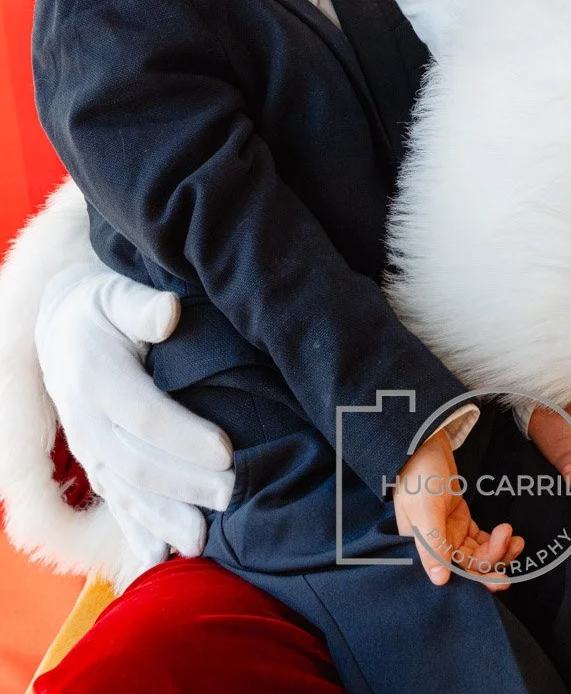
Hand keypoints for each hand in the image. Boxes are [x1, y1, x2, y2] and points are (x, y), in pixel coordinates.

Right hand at [36, 259, 234, 572]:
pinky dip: (138, 533)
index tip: (227, 451)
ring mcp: (89, 449)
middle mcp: (87, 420)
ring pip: (126, 493)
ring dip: (165, 519)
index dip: (183, 437)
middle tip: (231, 496)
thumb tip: (169, 314)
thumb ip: (141, 305)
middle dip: (185, 485)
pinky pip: (114, 504)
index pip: (144, 415)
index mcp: (96, 376)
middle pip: (138, 463)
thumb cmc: (103, 306)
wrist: (60, 328)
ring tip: (202, 541)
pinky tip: (162, 557)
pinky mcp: (94, 465)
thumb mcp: (117, 293)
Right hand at [393, 427, 523, 590]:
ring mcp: (450, 534)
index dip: (477, 580)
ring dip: (499, 550)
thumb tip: (439, 581)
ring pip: (478, 554)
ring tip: (517, 540)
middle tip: (514, 554)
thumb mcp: (424, 509)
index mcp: (422, 549)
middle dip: (493, 563)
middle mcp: (437, 546)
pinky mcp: (461, 522)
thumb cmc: (419, 474)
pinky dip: (497, 540)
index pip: (453, 573)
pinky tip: (510, 534)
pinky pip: (481, 540)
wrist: (426, 443)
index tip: (501, 578)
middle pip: (469, 566)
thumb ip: (433, 544)